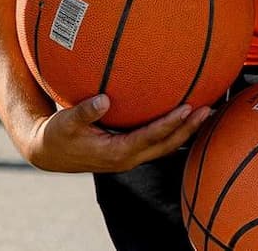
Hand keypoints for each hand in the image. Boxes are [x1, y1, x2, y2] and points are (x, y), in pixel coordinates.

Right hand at [19, 95, 211, 173]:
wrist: (49, 154)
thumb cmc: (57, 136)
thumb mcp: (66, 122)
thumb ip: (85, 111)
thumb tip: (104, 100)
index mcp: (115, 153)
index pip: (150, 138)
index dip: (170, 124)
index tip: (187, 108)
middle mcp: (127, 158)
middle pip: (166, 146)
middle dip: (188, 129)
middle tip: (208, 109)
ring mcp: (129, 157)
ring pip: (164, 147)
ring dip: (185, 132)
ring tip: (204, 114)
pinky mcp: (128, 152)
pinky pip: (156, 144)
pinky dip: (171, 132)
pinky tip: (181, 119)